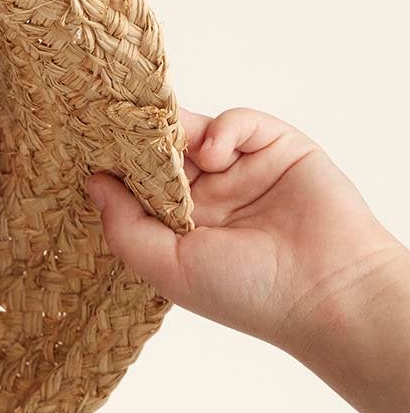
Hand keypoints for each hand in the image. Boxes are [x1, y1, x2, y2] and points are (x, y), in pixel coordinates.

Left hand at [85, 106, 407, 360]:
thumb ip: (125, 226)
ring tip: (168, 145)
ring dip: (177, 133)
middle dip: (140, 140)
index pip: (138, 185)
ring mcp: (242, 169)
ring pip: (196, 131)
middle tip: (116, 124)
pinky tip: (213, 154)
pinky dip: (221, 128)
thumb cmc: (246, 291)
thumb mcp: (167, 267)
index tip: (88, 148)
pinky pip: (238, 121)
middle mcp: (208, 197)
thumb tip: (93, 182)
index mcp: (179, 228)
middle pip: (163, 152)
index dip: (117, 168)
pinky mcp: (277, 146)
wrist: (323, 288)